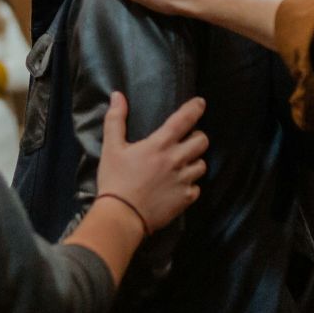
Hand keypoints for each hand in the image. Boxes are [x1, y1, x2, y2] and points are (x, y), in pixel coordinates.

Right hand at [95, 92, 207, 230]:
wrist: (121, 216)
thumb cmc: (115, 180)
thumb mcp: (111, 148)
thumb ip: (116, 120)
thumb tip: (117, 96)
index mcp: (160, 145)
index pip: (184, 120)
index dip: (195, 108)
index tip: (200, 103)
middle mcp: (176, 160)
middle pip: (202, 141)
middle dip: (197, 137)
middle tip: (187, 140)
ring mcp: (184, 180)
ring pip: (202, 165)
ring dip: (194, 162)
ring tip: (182, 164)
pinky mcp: (185, 199)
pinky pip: (197, 188)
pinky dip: (190, 185)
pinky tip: (179, 186)